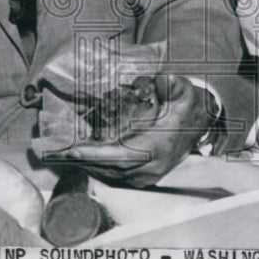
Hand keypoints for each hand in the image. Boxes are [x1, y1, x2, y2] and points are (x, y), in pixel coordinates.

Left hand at [60, 73, 216, 187]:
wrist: (202, 125)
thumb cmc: (187, 106)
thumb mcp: (182, 90)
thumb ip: (171, 84)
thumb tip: (160, 80)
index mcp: (158, 148)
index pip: (121, 156)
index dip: (96, 154)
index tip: (74, 149)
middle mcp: (150, 168)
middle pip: (109, 168)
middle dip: (82, 158)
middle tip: (56, 149)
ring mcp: (147, 177)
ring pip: (109, 174)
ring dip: (86, 164)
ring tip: (63, 153)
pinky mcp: (143, 178)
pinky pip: (114, 176)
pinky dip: (96, 167)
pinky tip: (82, 158)